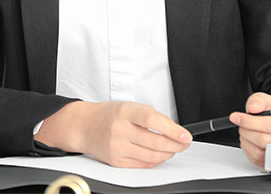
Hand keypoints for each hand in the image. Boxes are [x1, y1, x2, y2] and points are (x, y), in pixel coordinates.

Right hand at [36, 100, 191, 167]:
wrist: (85, 126)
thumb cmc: (109, 114)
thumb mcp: (129, 106)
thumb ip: (149, 116)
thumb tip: (173, 129)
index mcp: (125, 111)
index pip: (152, 120)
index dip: (172, 129)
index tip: (185, 135)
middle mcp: (120, 130)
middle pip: (155, 142)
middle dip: (176, 145)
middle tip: (184, 143)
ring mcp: (118, 148)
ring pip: (152, 157)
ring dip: (168, 154)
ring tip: (174, 148)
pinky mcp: (117, 162)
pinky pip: (143, 165)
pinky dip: (155, 160)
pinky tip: (159, 154)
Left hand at [229, 93, 270, 167]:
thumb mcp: (268, 99)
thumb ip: (258, 100)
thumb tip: (251, 108)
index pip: (270, 125)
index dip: (249, 122)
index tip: (235, 117)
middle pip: (264, 140)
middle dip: (246, 130)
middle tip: (242, 122)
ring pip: (259, 152)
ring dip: (246, 140)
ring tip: (246, 130)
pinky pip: (257, 159)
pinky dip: (247, 148)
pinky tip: (249, 139)